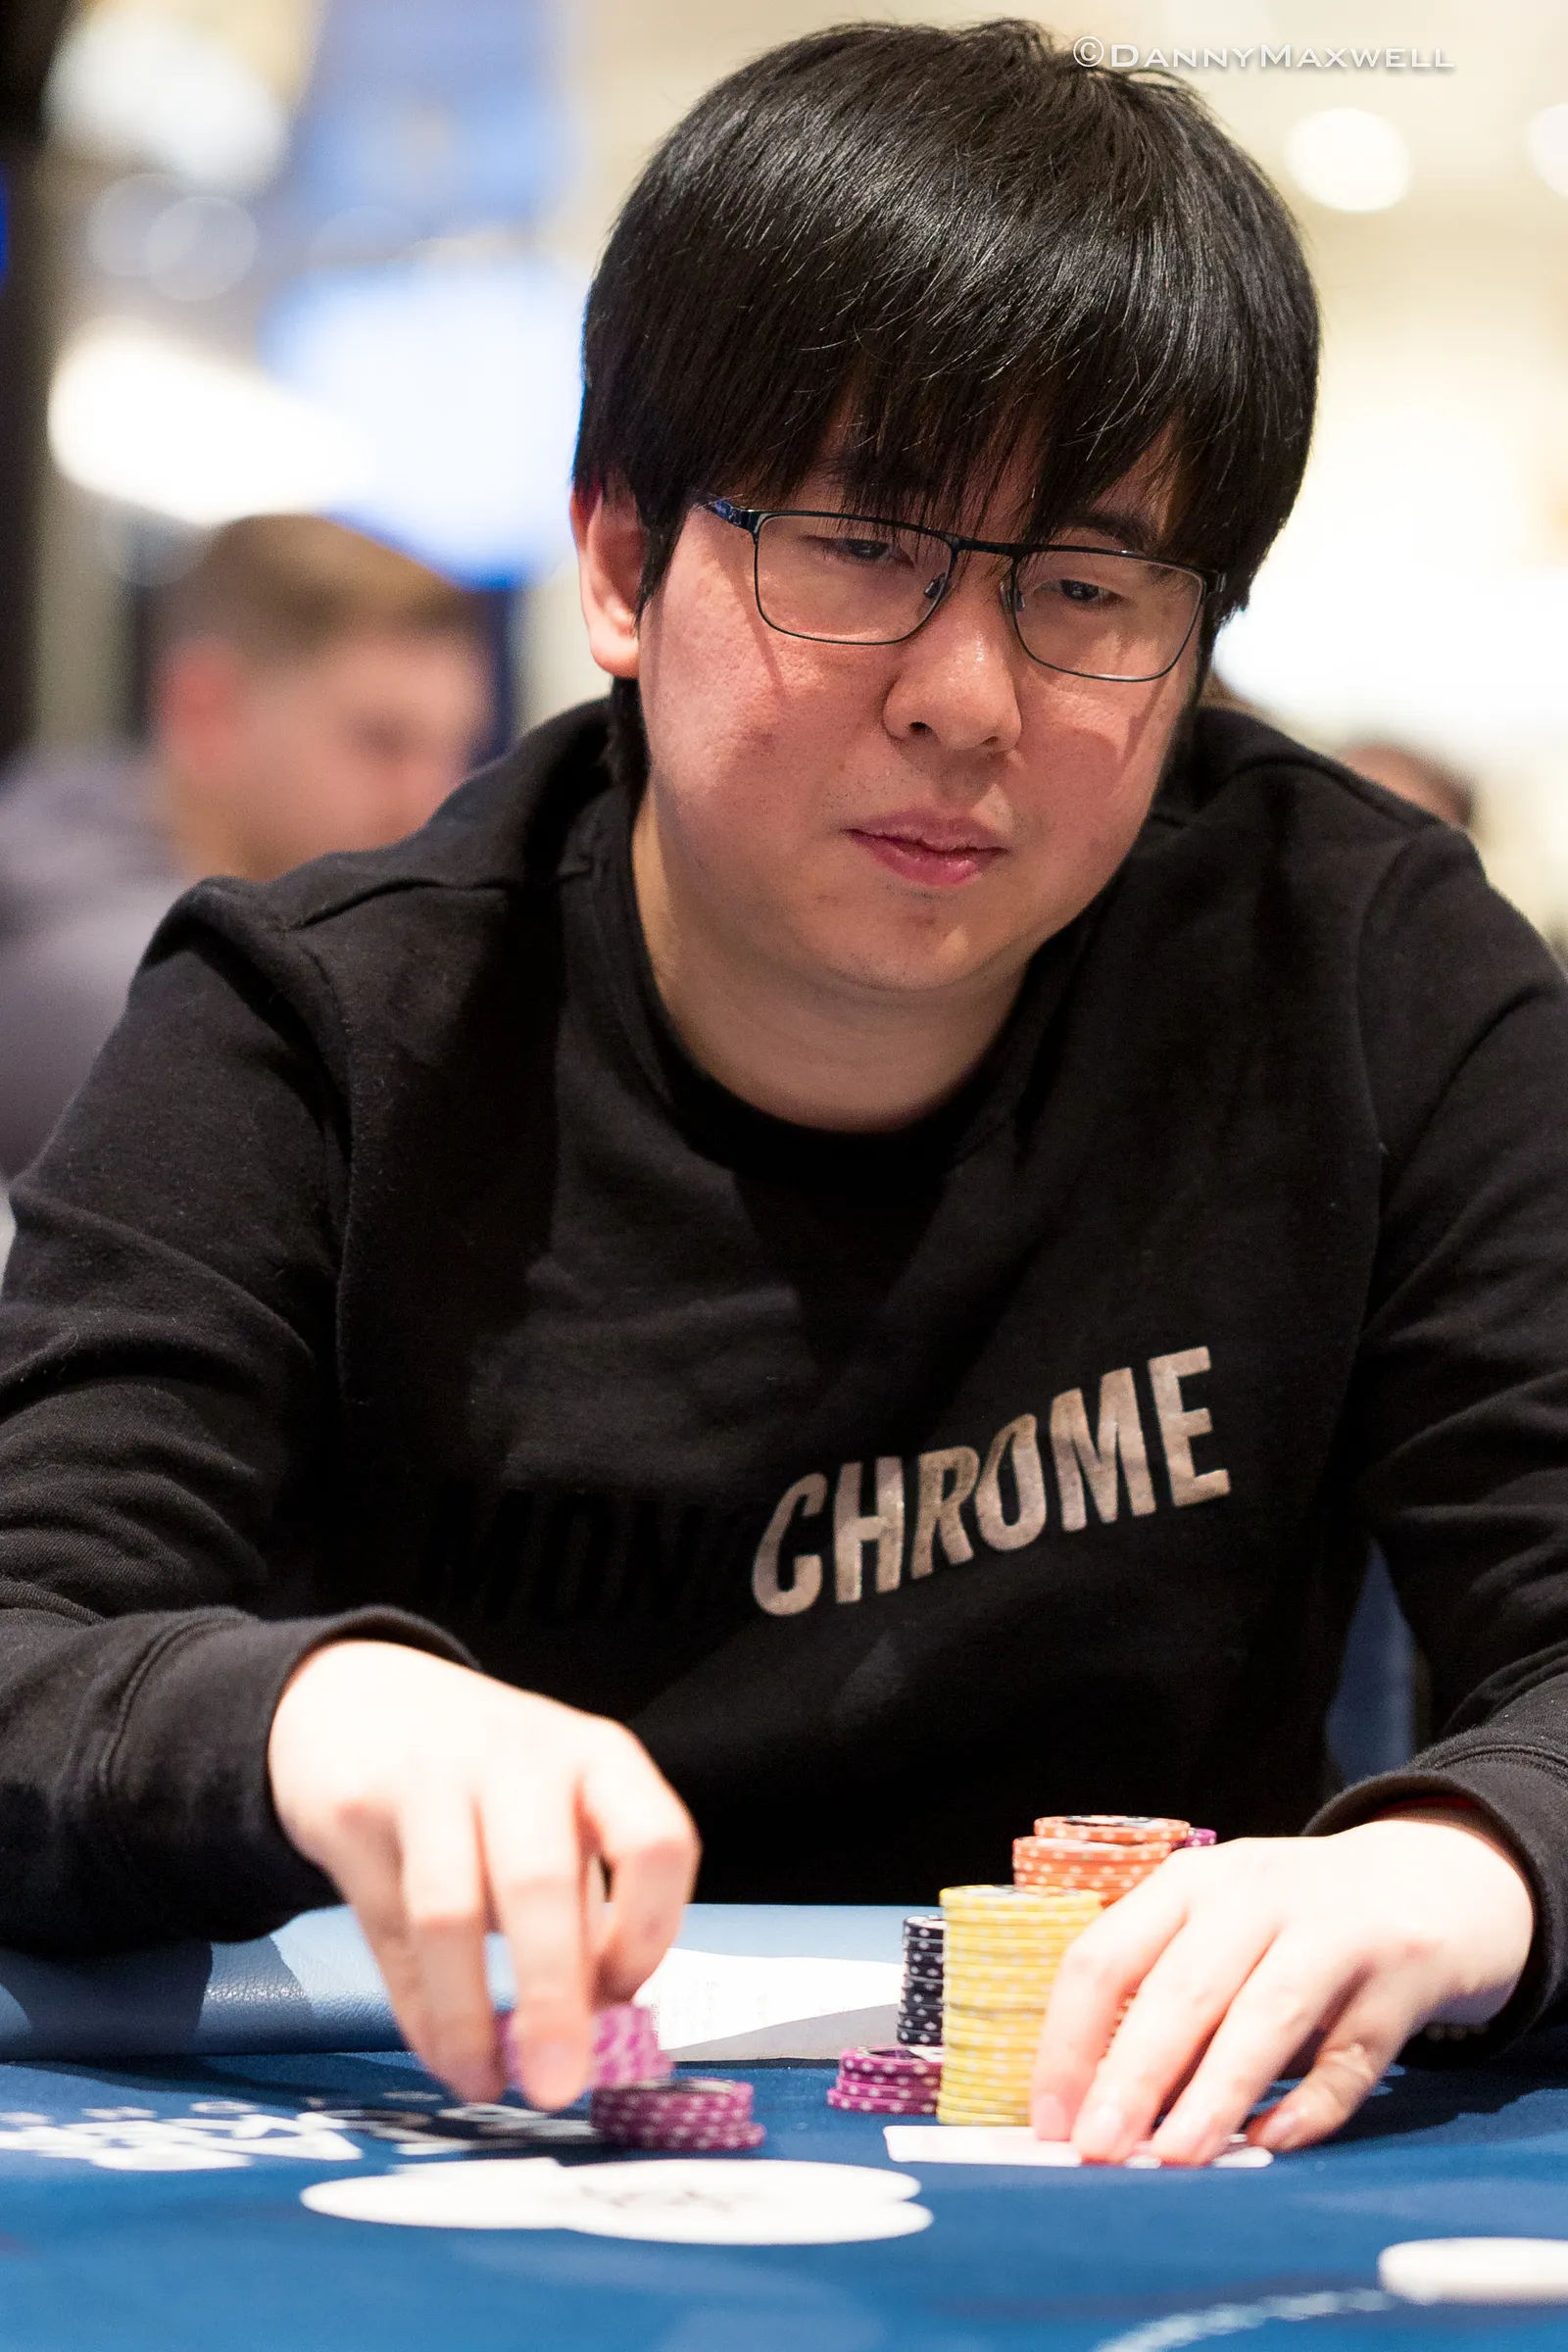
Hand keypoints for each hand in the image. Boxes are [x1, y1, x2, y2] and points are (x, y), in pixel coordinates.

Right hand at [268, 1641, 697, 2111]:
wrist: (356, 1700)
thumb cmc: (488, 1777)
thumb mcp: (558, 1810)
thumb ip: (584, 1904)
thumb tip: (603, 2031)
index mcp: (597, 1756)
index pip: (655, 1841)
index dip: (649, 1931)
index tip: (625, 1997)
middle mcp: (520, 1756)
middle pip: (541, 1880)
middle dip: (551, 1995)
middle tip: (560, 2085)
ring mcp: (430, 1777)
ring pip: (450, 1912)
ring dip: (469, 2018)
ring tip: (489, 2083)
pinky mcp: (353, 1812)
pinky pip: (389, 1931)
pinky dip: (420, 2011)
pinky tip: (445, 2052)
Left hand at [1031, 1809, 1534, 2164]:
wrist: (1433, 1874)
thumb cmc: (1294, 1921)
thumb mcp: (1223, 1929)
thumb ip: (1169, 1998)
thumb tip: (1098, 2110)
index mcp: (1190, 1882)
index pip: (1106, 1957)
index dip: (1070, 2040)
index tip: (1049, 2120)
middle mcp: (1255, 1893)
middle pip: (1182, 1987)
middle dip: (1132, 2073)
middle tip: (1097, 2149)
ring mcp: (1334, 1928)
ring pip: (1266, 2013)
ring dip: (1215, 2091)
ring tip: (1176, 2159)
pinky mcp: (1403, 1971)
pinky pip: (1354, 2051)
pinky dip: (1313, 2103)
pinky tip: (1273, 2142)